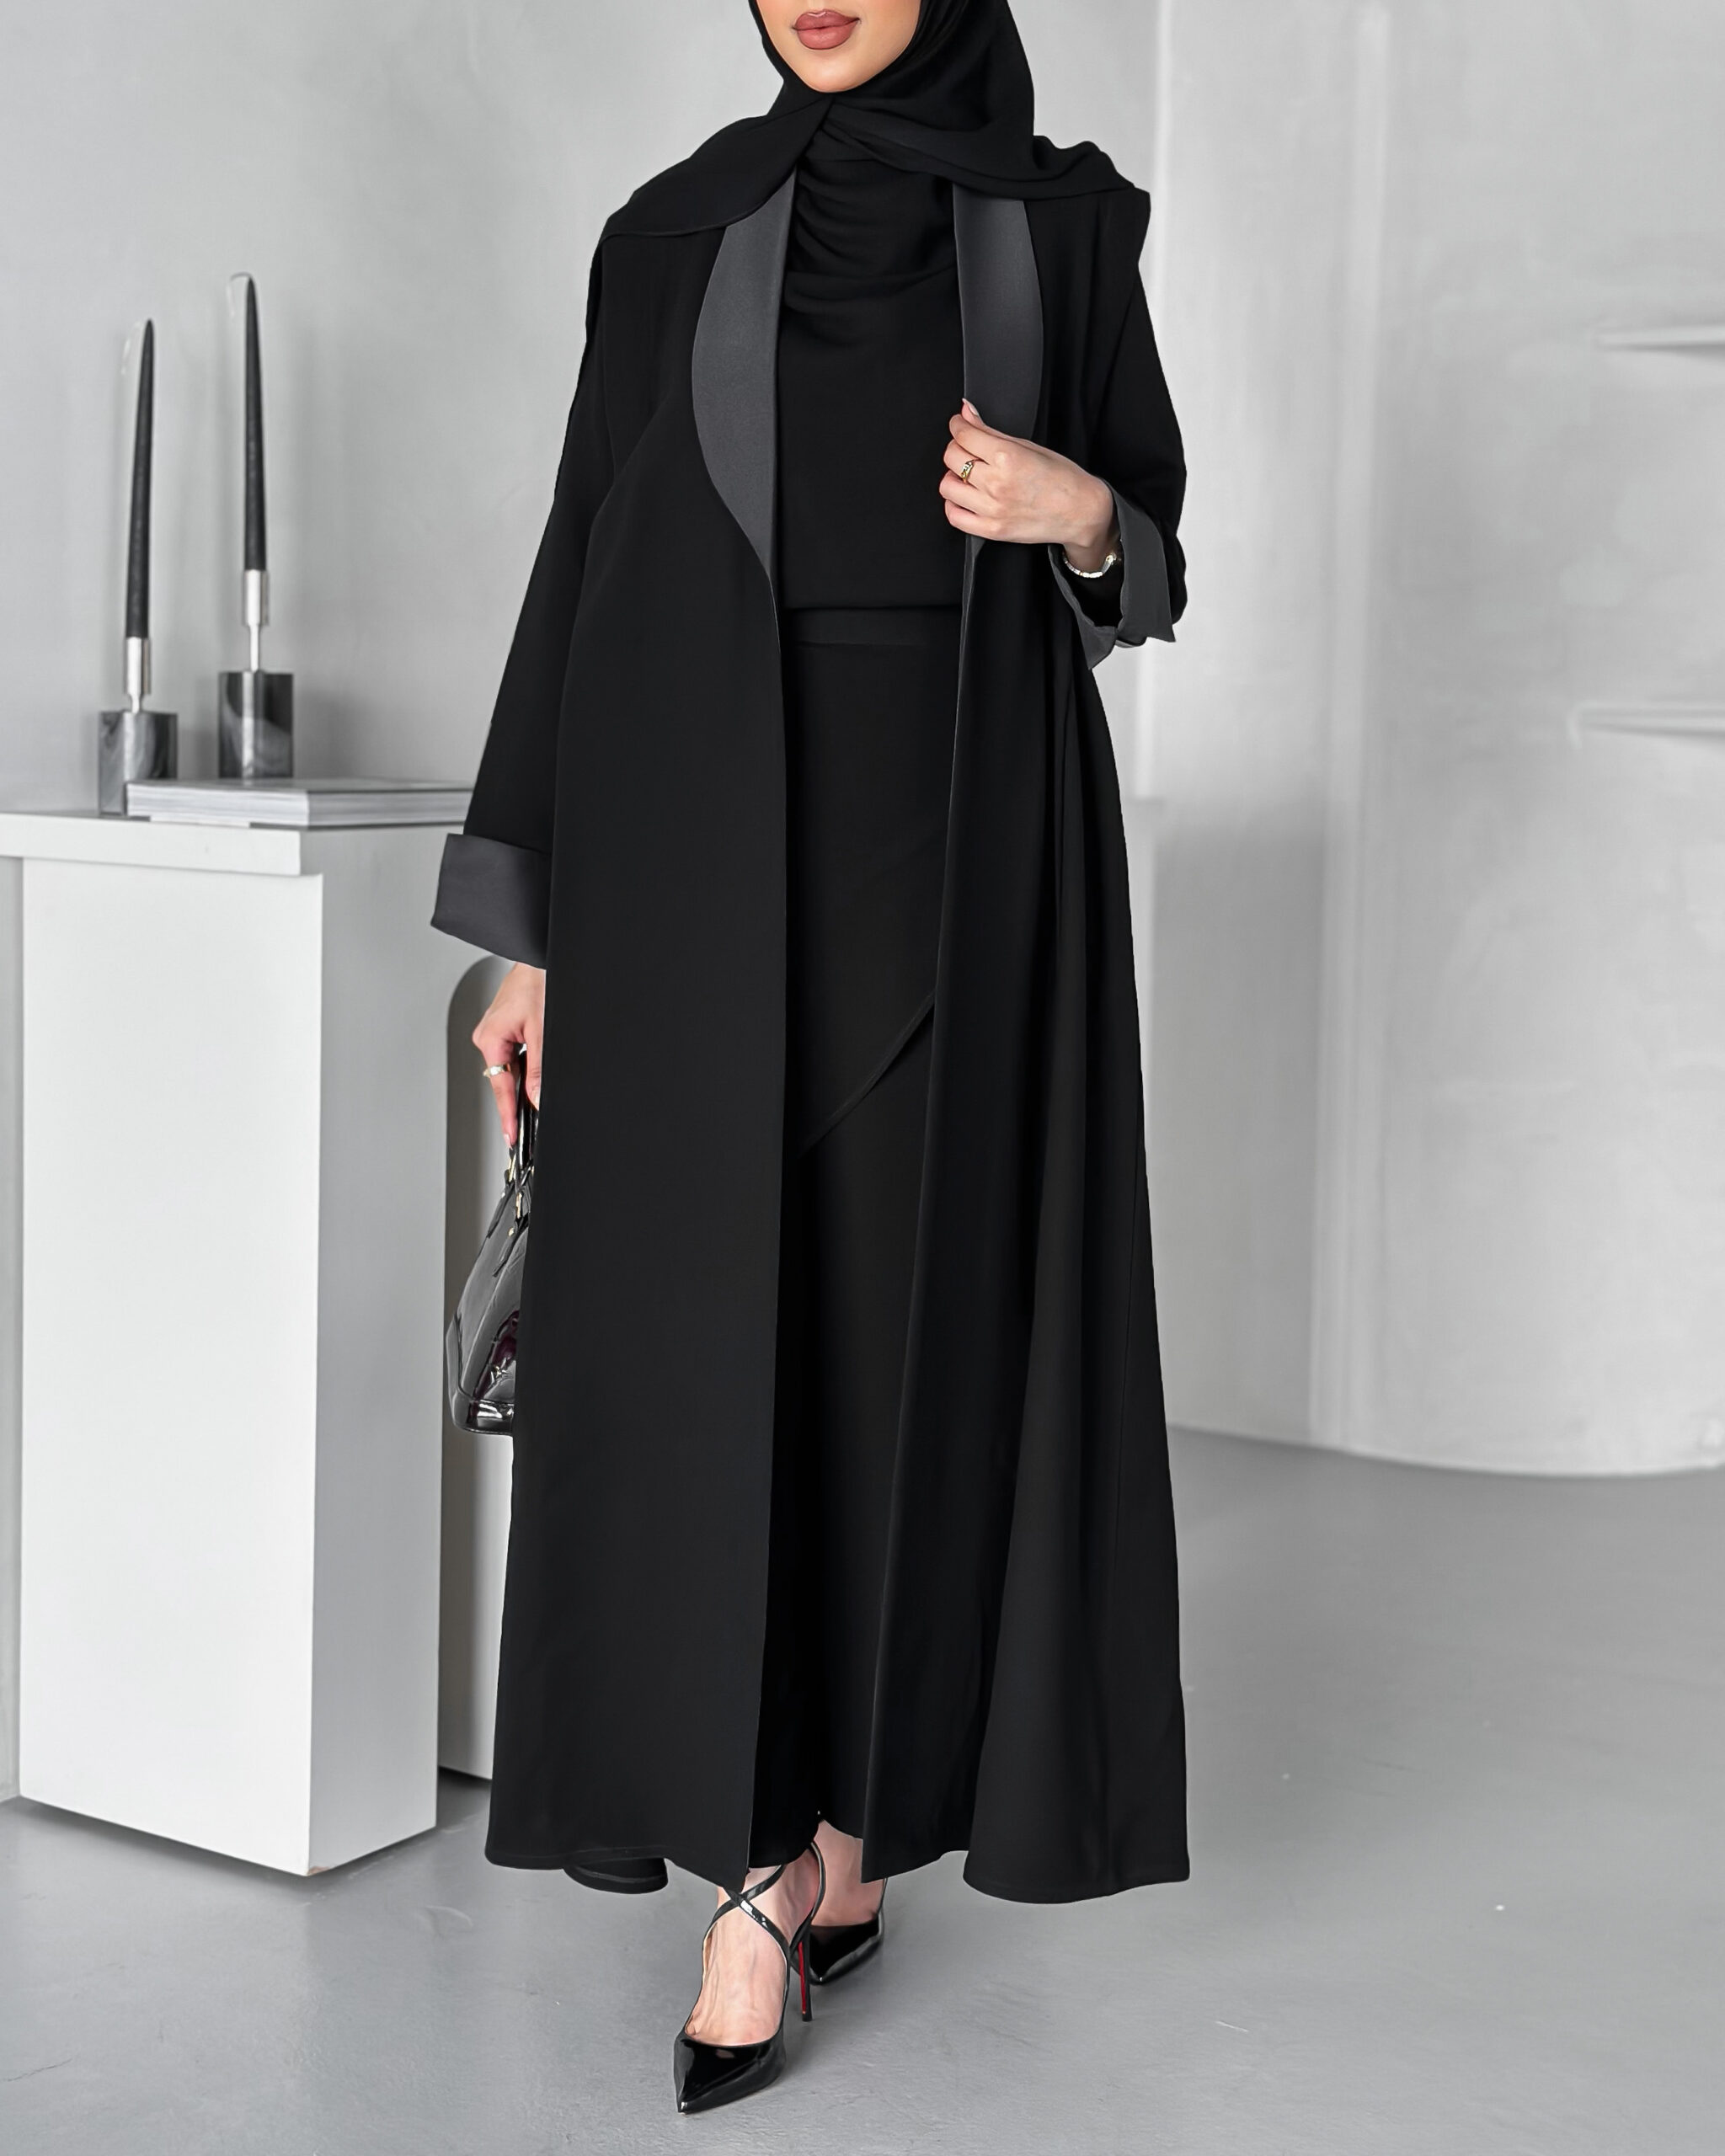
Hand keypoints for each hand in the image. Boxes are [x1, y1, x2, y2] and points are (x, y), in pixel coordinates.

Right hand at [472, 961, 544, 1146]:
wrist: (538, 959)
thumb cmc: (536, 982)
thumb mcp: (542, 1031)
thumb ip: (539, 1069)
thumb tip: (537, 1098)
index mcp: (490, 1039)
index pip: (501, 1087)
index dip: (508, 1116)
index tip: (511, 1137)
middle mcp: (487, 1037)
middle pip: (503, 1080)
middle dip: (516, 1102)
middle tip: (524, 1128)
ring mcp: (494, 1033)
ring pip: (510, 1068)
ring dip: (523, 1081)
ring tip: (535, 1094)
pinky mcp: (504, 1028)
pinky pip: (513, 1055)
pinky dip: (524, 1066)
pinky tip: (534, 1071)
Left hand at [941, 400, 1117, 568]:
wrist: (1080, 511)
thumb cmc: (1061, 478)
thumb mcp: (1028, 446)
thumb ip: (991, 431)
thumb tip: (966, 413)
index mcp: (1007, 458)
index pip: (963, 435)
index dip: (957, 425)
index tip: (958, 425)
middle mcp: (997, 484)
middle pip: (951, 458)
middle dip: (956, 447)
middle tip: (968, 448)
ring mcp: (992, 509)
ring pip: (947, 486)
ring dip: (953, 476)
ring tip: (968, 474)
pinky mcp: (991, 530)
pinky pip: (954, 516)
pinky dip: (954, 504)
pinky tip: (966, 496)